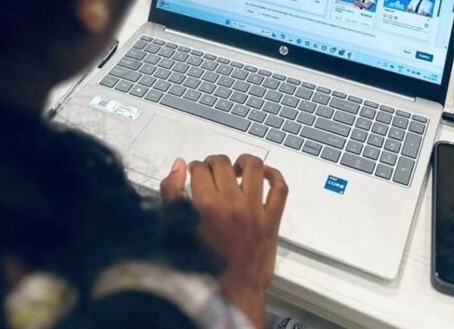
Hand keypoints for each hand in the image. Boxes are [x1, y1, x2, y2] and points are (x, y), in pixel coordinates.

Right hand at [162, 154, 287, 327]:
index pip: (200, 168)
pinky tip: (264, 175)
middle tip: (212, 172)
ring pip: (254, 167)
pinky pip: (280, 188)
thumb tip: (179, 165)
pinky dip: (274, 175)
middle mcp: (232, 203)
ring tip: (237, 168)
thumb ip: (172, 193)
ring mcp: (255, 210)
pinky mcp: (272, 220)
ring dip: (243, 161)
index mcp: (206, 206)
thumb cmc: (202, 264)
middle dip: (214, 163)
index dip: (195, 168)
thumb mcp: (177, 228)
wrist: (230, 292)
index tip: (196, 174)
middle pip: (223, 163)